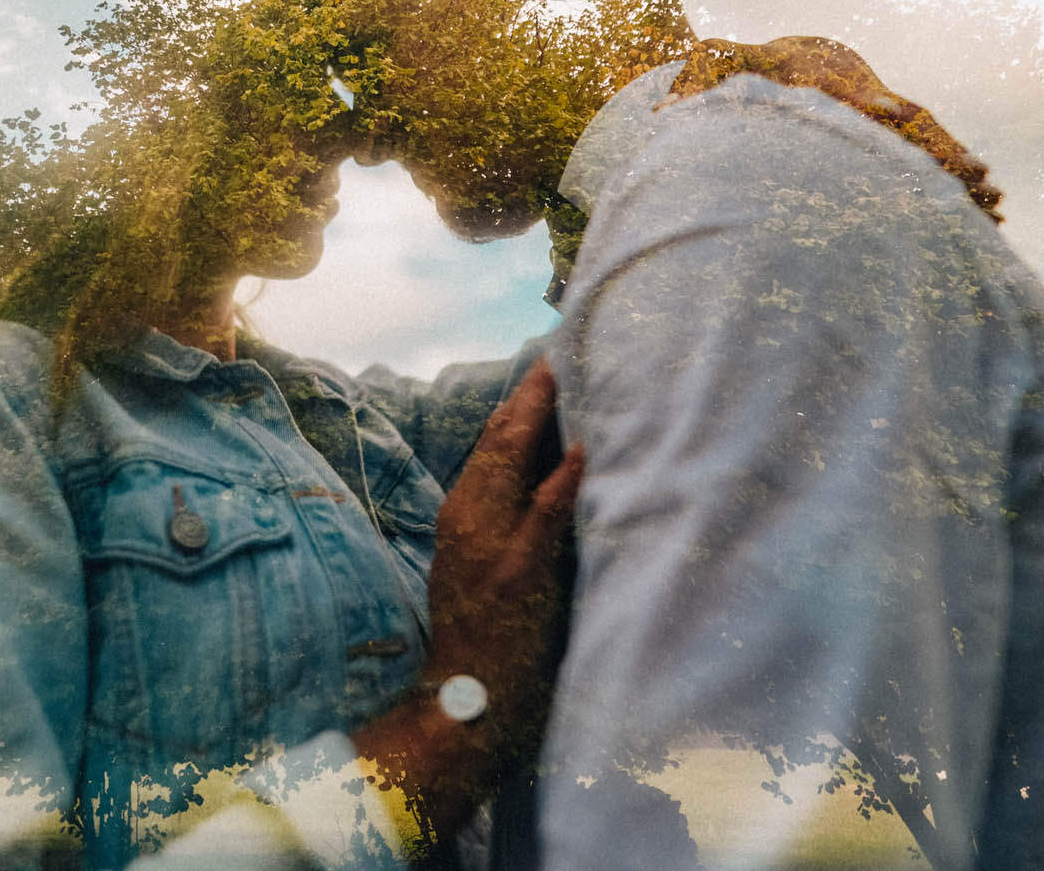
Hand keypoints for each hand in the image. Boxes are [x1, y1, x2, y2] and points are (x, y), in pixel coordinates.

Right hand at [353, 359, 584, 835]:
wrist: (467, 695)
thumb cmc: (484, 630)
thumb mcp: (479, 560)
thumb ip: (505, 515)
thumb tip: (552, 465)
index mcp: (461, 511)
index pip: (492, 440)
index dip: (522, 398)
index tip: (551, 360)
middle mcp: (468, 517)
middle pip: (501, 438)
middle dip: (534, 391)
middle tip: (567, 348)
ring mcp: (491, 544)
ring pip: (513, 462)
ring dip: (544, 416)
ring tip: (574, 373)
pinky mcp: (516, 573)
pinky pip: (542, 517)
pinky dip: (561, 481)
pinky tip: (582, 451)